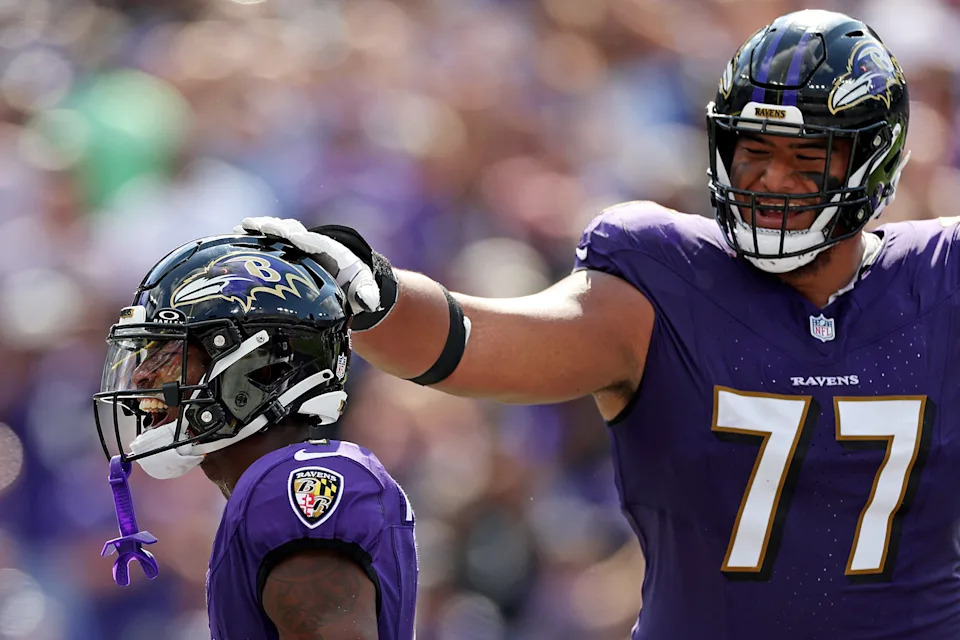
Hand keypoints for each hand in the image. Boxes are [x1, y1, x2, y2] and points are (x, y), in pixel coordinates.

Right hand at [235, 217, 380, 313]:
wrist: (344, 282)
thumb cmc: (354, 286)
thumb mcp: (364, 290)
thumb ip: (367, 294)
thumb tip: (370, 302)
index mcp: (331, 252)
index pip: (317, 242)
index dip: (305, 239)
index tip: (293, 236)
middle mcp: (312, 244)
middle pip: (294, 232)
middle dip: (278, 228)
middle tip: (259, 226)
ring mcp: (297, 246)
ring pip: (279, 233)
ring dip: (262, 229)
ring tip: (242, 227)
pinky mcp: (285, 253)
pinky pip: (269, 242)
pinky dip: (254, 238)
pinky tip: (234, 238)